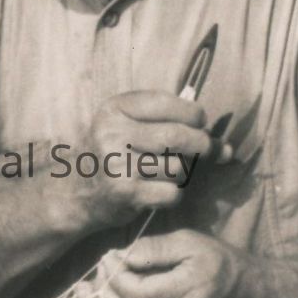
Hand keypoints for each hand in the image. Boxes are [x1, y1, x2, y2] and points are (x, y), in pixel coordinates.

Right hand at [72, 91, 211, 228]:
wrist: (75, 192)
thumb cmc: (111, 153)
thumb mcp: (125, 123)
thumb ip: (166, 120)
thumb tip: (223, 144)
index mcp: (115, 109)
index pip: (166, 103)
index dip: (194, 113)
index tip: (201, 122)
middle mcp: (113, 133)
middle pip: (178, 136)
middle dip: (204, 144)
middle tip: (212, 150)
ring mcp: (119, 164)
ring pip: (178, 167)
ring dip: (183, 172)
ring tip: (168, 173)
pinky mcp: (126, 193)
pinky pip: (172, 193)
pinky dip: (173, 194)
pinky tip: (159, 192)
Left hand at [98, 229, 274, 297]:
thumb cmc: (224, 264)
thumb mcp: (193, 243)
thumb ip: (155, 248)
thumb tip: (119, 256)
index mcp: (190, 293)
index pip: (137, 293)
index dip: (114, 275)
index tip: (108, 258)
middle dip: (105, 292)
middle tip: (101, 271)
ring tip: (95, 291)